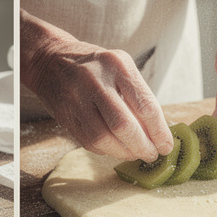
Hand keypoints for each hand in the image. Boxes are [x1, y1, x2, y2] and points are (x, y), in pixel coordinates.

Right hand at [22, 30, 172, 162]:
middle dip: (142, 147)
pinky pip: (90, 142)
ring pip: (104, 139)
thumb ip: (138, 96)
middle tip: (152, 155)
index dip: (159, 132)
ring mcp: (77, 100)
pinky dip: (107, 150)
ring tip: (135, 154)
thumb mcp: (121, 67)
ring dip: (124, 152)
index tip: (166, 146)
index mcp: (117, 65)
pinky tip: (116, 148)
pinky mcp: (66, 117)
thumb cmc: (96, 67)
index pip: (145, 106)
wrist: (50, 61)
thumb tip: (158, 132)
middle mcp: (96, 82)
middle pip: (124, 126)